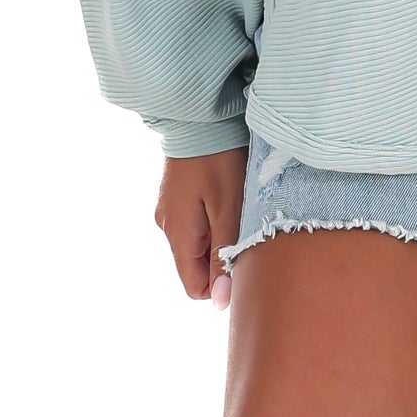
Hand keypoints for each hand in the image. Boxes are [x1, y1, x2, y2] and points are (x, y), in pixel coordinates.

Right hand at [155, 145, 248, 307]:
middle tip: (249, 229)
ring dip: (221, 235)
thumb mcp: (230, 208)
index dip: (221, 283)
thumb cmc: (219, 159)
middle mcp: (167, 226)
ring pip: (199, 243)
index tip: (246, 260)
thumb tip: (219, 302)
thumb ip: (225, 254)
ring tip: (241, 208)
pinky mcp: (177, 195)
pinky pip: (197, 222)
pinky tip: (230, 196)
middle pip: (197, 265)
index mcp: (178, 234)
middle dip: (223, 257)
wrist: (200, 114)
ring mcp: (170, 209)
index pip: (194, 287)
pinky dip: (215, 218)